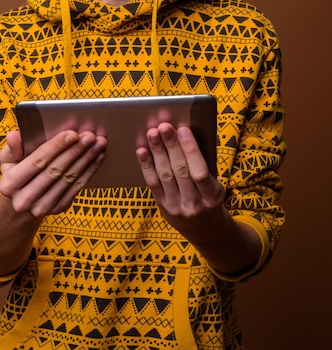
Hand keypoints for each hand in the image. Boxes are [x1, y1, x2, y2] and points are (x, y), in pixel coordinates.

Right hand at [0, 129, 106, 216]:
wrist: (20, 206)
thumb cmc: (16, 173)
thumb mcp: (8, 159)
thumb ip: (13, 147)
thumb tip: (14, 135)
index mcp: (10, 183)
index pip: (37, 162)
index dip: (56, 147)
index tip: (72, 133)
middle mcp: (25, 199)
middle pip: (56, 170)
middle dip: (75, 151)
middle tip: (90, 136)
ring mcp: (42, 207)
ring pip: (69, 179)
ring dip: (87, 159)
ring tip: (98, 144)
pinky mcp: (58, 208)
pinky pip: (77, 187)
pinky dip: (90, 170)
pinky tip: (98, 157)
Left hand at [136, 124, 224, 239]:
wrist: (205, 231)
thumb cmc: (211, 199)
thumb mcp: (215, 186)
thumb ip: (203, 165)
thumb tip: (185, 135)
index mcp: (213, 196)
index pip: (200, 172)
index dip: (190, 149)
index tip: (183, 129)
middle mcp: (194, 204)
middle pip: (180, 170)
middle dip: (171, 145)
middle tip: (164, 126)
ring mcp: (176, 207)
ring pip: (165, 175)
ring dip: (157, 151)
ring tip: (152, 133)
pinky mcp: (163, 207)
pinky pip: (153, 184)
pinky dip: (146, 166)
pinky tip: (142, 151)